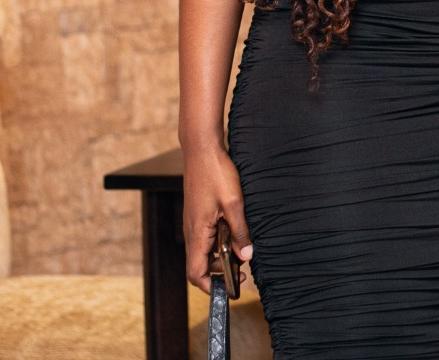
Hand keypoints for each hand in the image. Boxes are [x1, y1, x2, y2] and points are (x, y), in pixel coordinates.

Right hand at [183, 142, 252, 290]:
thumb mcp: (234, 203)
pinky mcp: (198, 215)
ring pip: (205, 251)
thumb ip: (240, 231)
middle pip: (201, 265)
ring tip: (243, 248)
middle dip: (220, 271)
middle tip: (244, 267)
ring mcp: (194, 223)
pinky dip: (220, 241)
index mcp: (197, 233)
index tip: (230, 287)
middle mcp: (191, 232)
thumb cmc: (216, 173)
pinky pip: (207, 237)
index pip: (195, 273)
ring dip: (221, 255)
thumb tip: (246, 257)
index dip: (211, 286)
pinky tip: (236, 231)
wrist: (202, 150)